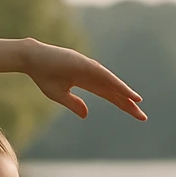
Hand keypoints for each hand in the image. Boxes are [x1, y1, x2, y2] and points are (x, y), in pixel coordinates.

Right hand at [26, 41, 145, 121]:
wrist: (32, 60)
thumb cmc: (44, 75)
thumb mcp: (60, 95)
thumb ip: (74, 104)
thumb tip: (87, 115)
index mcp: (87, 82)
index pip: (110, 95)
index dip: (123, 104)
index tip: (135, 114)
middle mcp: (92, 74)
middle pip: (115, 91)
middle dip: (128, 103)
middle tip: (143, 117)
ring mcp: (90, 68)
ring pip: (112, 84)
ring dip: (126, 94)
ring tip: (138, 104)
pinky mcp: (86, 65)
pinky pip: (105, 77)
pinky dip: (117, 85)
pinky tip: (127, 93)